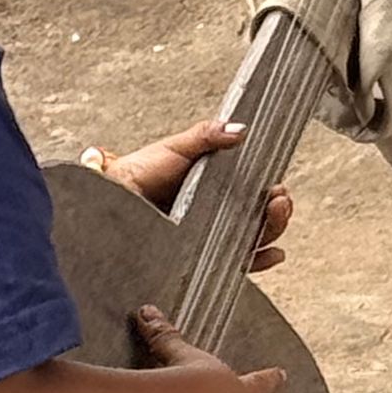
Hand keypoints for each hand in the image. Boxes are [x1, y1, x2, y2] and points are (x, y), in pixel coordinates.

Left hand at [96, 121, 291, 272]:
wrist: (111, 197)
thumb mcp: (177, 147)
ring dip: (271, 231)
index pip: (255, 193)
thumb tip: (240, 128)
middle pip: (260, 218)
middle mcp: (216, 213)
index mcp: (216, 187)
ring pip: (251, 240)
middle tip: (279, 201)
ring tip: (274, 216)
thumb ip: (207, 135)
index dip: (272, 195)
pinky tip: (269, 255)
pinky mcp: (197, 257)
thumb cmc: (139, 171)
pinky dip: (255, 261)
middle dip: (277, 213)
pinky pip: (232, 263)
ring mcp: (208, 237)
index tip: (279, 189)